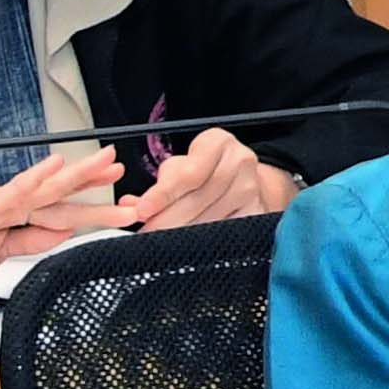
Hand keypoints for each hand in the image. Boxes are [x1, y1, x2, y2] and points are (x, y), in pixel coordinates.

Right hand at [0, 145, 132, 320]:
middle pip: (54, 192)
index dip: (87, 200)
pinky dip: (36, 181)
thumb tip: (63, 229)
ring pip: (42, 192)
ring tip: (107, 168)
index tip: (117, 195)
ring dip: (79, 182)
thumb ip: (28, 240)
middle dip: (92, 181)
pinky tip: (55, 170)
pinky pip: (12, 196)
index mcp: (1, 212)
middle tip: (121, 165)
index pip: (53, 205)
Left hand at [127, 126, 290, 234]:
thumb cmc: (206, 170)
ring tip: (160, 242)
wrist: (245, 177)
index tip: (142, 211)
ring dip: (181, 234)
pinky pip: (227, 231)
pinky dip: (204, 241)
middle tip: (145, 234)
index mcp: (218, 142)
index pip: (188, 173)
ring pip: (210, 219)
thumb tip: (130, 205)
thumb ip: (159, 183)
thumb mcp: (183, 164)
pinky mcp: (258, 211)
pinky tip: (187, 246)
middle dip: (166, 220)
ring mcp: (252, 188)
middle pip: (198, 199)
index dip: (162, 195)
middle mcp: (240, 162)